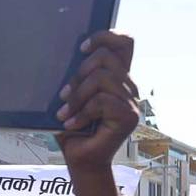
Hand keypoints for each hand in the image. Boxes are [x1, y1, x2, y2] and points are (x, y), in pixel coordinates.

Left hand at [56, 32, 139, 172]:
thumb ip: (77, 75)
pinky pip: (101, 101)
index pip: (125, 42)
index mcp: (117, 77)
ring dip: (78, 95)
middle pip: (106, 57)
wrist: (80, 159)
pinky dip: (81, 112)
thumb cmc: (73, 127)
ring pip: (102, 78)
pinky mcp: (129, 117)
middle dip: (79, 73)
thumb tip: (69, 53)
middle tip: (64, 95)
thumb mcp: (72, 95)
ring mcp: (131, 102)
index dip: (105, 36)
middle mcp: (128, 86)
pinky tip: (71, 124)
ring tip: (65, 112)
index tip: (81, 49)